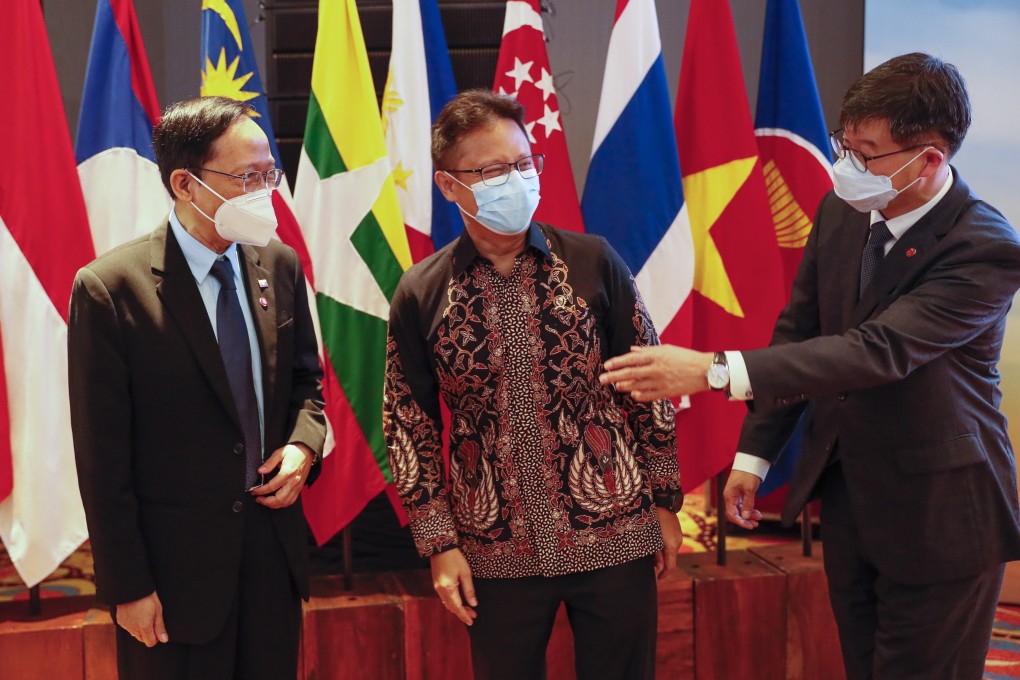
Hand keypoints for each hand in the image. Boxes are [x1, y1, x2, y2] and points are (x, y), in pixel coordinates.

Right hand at [115, 591, 167, 646]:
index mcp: (144, 627)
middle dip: (148, 633)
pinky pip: (128, 627)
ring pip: (135, 634)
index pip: (150, 642)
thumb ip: (160, 627)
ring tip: (143, 614)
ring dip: (140, 629)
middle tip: (152, 619)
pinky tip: (135, 613)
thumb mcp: (158, 610)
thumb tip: (164, 640)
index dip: (156, 637)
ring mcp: (125, 625)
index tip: (157, 627)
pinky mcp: (120, 621)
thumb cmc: (148, 597)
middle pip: (142, 639)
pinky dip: (132, 624)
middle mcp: (133, 629)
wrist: (131, 588)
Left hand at [252, 443, 314, 507]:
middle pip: (280, 498)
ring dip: (274, 505)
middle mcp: (294, 481)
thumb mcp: (280, 452)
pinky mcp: (299, 488)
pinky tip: (276, 502)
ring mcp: (297, 486)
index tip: (255, 491)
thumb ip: (269, 463)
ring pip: (286, 502)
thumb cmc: (295, 451)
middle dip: (267, 501)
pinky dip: (282, 504)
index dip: (261, 490)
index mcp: (288, 472)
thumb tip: (261, 471)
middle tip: (258, 498)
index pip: (272, 486)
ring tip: (265, 501)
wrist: (307, 451)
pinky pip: (291, 500)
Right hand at [431, 548, 477, 625]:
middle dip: (462, 613)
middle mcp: (440, 590)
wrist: (440, 547)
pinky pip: (444, 598)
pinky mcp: (437, 583)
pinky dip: (452, 602)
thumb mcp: (465, 573)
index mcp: (448, 588)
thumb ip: (469, 590)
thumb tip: (474, 604)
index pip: (457, 607)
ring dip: (457, 608)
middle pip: (451, 607)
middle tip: (473, 616)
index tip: (471, 621)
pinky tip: (459, 601)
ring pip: (447, 603)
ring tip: (469, 610)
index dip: (464, 615)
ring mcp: (437, 587)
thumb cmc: (454, 558)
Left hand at [599, 345, 714, 400]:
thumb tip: (632, 351)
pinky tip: (632, 395)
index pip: (631, 359)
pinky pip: (648, 396)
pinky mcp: (665, 393)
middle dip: (614, 376)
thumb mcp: (666, 349)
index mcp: (656, 356)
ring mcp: (660, 382)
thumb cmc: (685, 357)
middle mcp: (656, 369)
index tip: (606, 365)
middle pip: (630, 373)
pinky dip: (638, 396)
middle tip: (602, 379)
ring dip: (624, 386)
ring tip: (615, 386)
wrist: (704, 371)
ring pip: (636, 386)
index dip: (617, 362)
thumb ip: (648, 351)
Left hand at [654, 506, 683, 578]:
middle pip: (670, 559)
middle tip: (651, 565)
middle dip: (660, 563)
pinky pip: (671, 543)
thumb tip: (657, 565)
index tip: (658, 578)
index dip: (664, 574)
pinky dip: (664, 547)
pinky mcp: (676, 531)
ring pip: (670, 551)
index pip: (670, 566)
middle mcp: (677, 542)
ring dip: (661, 554)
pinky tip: (656, 544)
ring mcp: (678, 536)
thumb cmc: (653, 519)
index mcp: (672, 546)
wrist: (662, 501)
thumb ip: (655, 553)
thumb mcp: (651, 538)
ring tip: (652, 552)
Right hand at [723, 470, 764, 529]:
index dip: (740, 522)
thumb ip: (748, 504)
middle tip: (756, 524)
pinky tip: (756, 512)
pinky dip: (749, 509)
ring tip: (759, 517)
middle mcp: (730, 497)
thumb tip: (746, 516)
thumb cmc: (747, 474)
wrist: (749, 462)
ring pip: (740, 510)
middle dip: (745, 520)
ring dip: (748, 515)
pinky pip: (742, 505)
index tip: (750, 526)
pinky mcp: (739, 494)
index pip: (732, 514)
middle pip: (735, 513)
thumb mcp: (749, 489)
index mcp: (729, 496)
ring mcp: (734, 496)